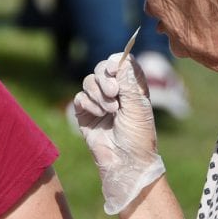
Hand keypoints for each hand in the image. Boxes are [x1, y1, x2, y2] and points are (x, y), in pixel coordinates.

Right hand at [72, 53, 165, 214]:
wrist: (125, 161)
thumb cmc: (138, 135)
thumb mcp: (137, 105)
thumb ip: (128, 80)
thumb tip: (121, 57)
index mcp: (131, 87)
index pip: (121, 63)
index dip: (116, 61)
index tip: (114, 69)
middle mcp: (115, 92)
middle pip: (101, 69)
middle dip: (105, 79)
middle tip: (114, 93)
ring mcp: (99, 102)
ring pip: (88, 81)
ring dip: (98, 93)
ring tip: (110, 110)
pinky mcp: (85, 114)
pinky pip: (79, 97)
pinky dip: (89, 103)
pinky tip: (99, 114)